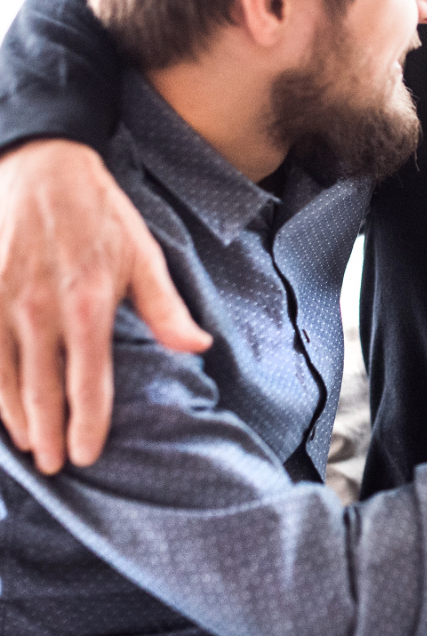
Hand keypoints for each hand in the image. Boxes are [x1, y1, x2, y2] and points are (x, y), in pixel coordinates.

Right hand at [0, 139, 210, 473]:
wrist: (43, 168)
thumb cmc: (101, 214)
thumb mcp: (143, 256)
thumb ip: (165, 309)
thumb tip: (198, 348)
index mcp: (88, 306)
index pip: (88, 382)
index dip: (88, 424)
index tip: (88, 455)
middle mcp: (40, 312)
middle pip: (43, 390)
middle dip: (49, 433)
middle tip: (57, 467)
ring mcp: (1, 303)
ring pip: (4, 379)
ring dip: (15, 417)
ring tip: (28, 446)